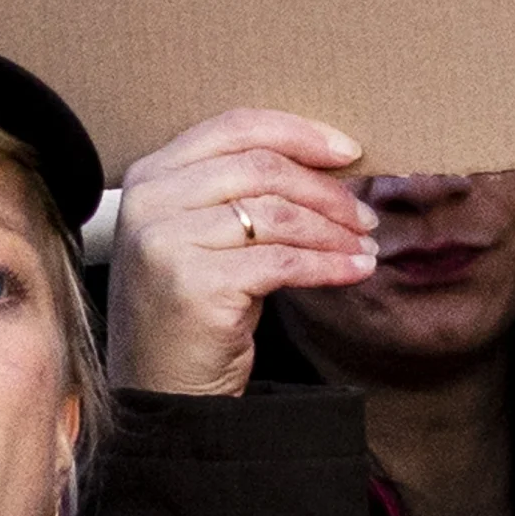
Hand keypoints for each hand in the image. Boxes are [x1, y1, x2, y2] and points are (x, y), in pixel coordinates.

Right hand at [106, 109, 379, 396]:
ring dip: (334, 230)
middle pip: (262, 168)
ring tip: (364, 245)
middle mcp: (150, 202)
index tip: (348, 151)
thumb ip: (240, 191)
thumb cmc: (192, 306)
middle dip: (326, 190)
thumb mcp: (203, 234)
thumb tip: (331, 163)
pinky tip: (355, 270)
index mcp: (150, 176)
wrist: (159, 387)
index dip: (299, 134)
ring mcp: (166, 242)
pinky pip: (283, 261)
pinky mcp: (195, 284)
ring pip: (277, 214)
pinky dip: (329, 264)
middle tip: (364, 215)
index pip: (235, 127)